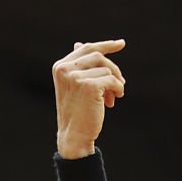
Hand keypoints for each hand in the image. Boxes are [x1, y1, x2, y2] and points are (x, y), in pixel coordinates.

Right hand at [52, 40, 125, 158]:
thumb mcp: (74, 86)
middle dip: (113, 70)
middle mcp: (65, 69)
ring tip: (113, 99)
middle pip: (98, 56)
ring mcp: (76, 77)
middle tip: (120, 84)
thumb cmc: (76, 113)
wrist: (74, 136)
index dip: (105, 45)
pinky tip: (113, 102)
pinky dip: (117, 90)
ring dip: (115, 83)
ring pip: (107, 69)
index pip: (86, 49)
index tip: (121, 44)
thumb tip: (79, 43)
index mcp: (60, 67)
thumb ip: (78, 67)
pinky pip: (112, 80)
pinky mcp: (88, 86)